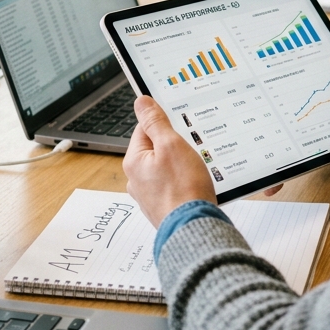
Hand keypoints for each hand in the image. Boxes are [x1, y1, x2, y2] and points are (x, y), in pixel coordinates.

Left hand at [123, 96, 215, 226]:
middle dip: (175, 145)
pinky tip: (194, 183)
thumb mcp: (171, 145)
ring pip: (165, 167)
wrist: (194, 227)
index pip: (145, 128)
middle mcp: (136, 179)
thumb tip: (141, 102)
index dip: (165, 123)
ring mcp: (149, 194)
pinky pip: (172, 184)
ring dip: (180, 164)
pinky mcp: (163, 205)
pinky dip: (183, 181)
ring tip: (195, 169)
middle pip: (156, 148)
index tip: (181, 124)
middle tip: (191, 148)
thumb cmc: (183, 188)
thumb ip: (155, 122)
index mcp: (134, 161)